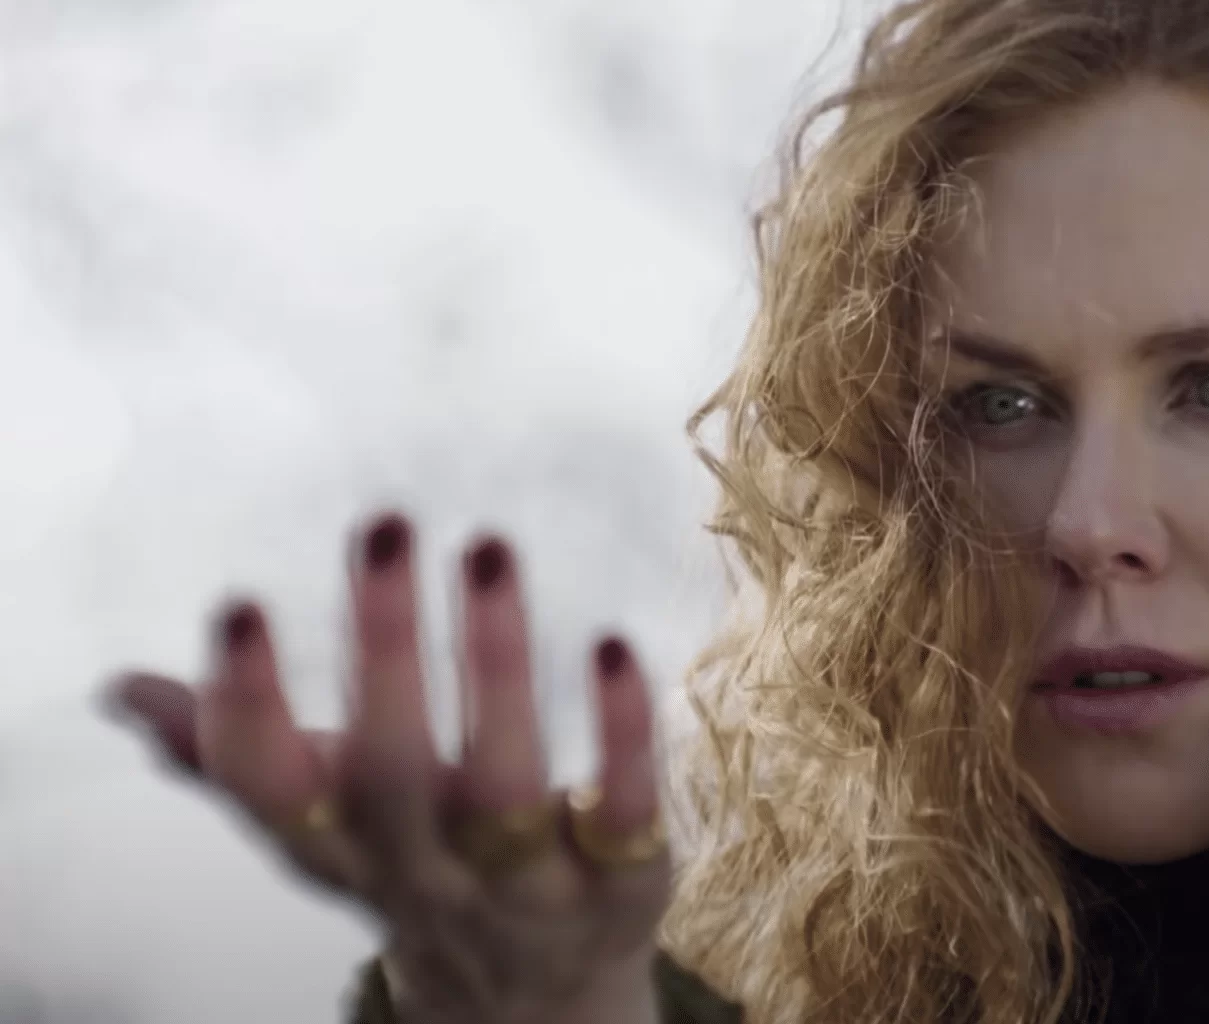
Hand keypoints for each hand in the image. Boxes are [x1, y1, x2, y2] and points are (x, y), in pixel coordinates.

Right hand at [106, 513, 670, 1023]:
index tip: (241, 604)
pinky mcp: (616, 888)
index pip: (269, 787)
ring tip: (488, 550)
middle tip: (385, 527)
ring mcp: (521, 887)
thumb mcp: (322, 829)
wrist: (533, 1004)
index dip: (247, 708)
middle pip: (389, 772)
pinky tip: (613, 644)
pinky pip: (622, 812)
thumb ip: (230, 758)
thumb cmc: (417, 870)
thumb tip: (123, 688)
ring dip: (496, 664)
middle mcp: (421, 871)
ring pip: (504, 786)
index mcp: (336, 847)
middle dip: (384, 649)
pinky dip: (622, 733)